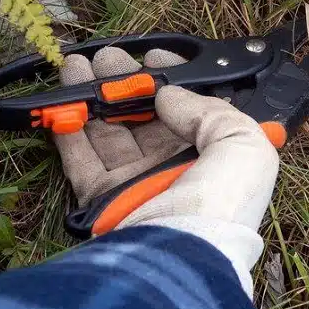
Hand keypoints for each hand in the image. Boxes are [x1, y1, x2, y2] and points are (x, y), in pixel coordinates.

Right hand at [54, 45, 278, 294]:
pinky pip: (82, 160)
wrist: (181, 251)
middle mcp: (178, 169)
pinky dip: (70, 131)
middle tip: (109, 56)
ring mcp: (139, 184)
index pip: (193, 111)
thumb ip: (212, 109)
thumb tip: (170, 93)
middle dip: (126, 84)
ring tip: (76, 66)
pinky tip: (61, 104)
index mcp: (216, 157)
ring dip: (93, 98)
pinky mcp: (105, 199)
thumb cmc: (223, 199)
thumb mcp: (246, 143)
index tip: (155, 56)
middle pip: (147, 117)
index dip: (174, 81)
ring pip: (112, 132)